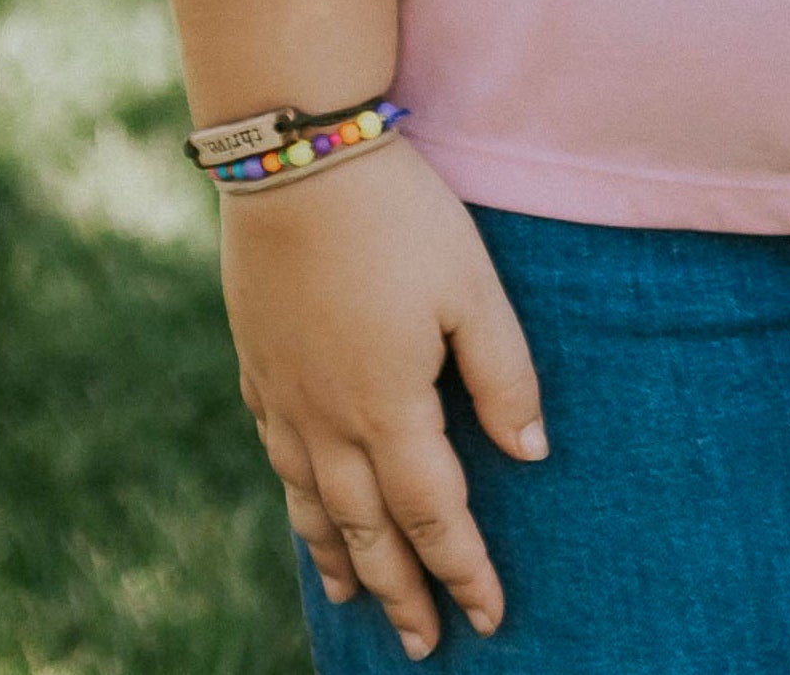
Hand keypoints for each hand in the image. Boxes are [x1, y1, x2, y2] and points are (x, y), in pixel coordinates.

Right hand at [221, 135, 547, 654]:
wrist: (296, 162)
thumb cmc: (399, 218)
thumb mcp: (473, 288)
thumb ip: (504, 376)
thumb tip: (531, 456)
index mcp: (390, 408)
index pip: (435, 515)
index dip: (464, 570)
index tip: (489, 617)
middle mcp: (329, 420)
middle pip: (369, 530)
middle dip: (403, 591)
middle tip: (425, 643)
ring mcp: (285, 396)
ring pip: (312, 505)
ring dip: (340, 559)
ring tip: (357, 601)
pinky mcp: (258, 364)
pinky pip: (277, 456)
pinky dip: (295, 501)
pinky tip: (302, 506)